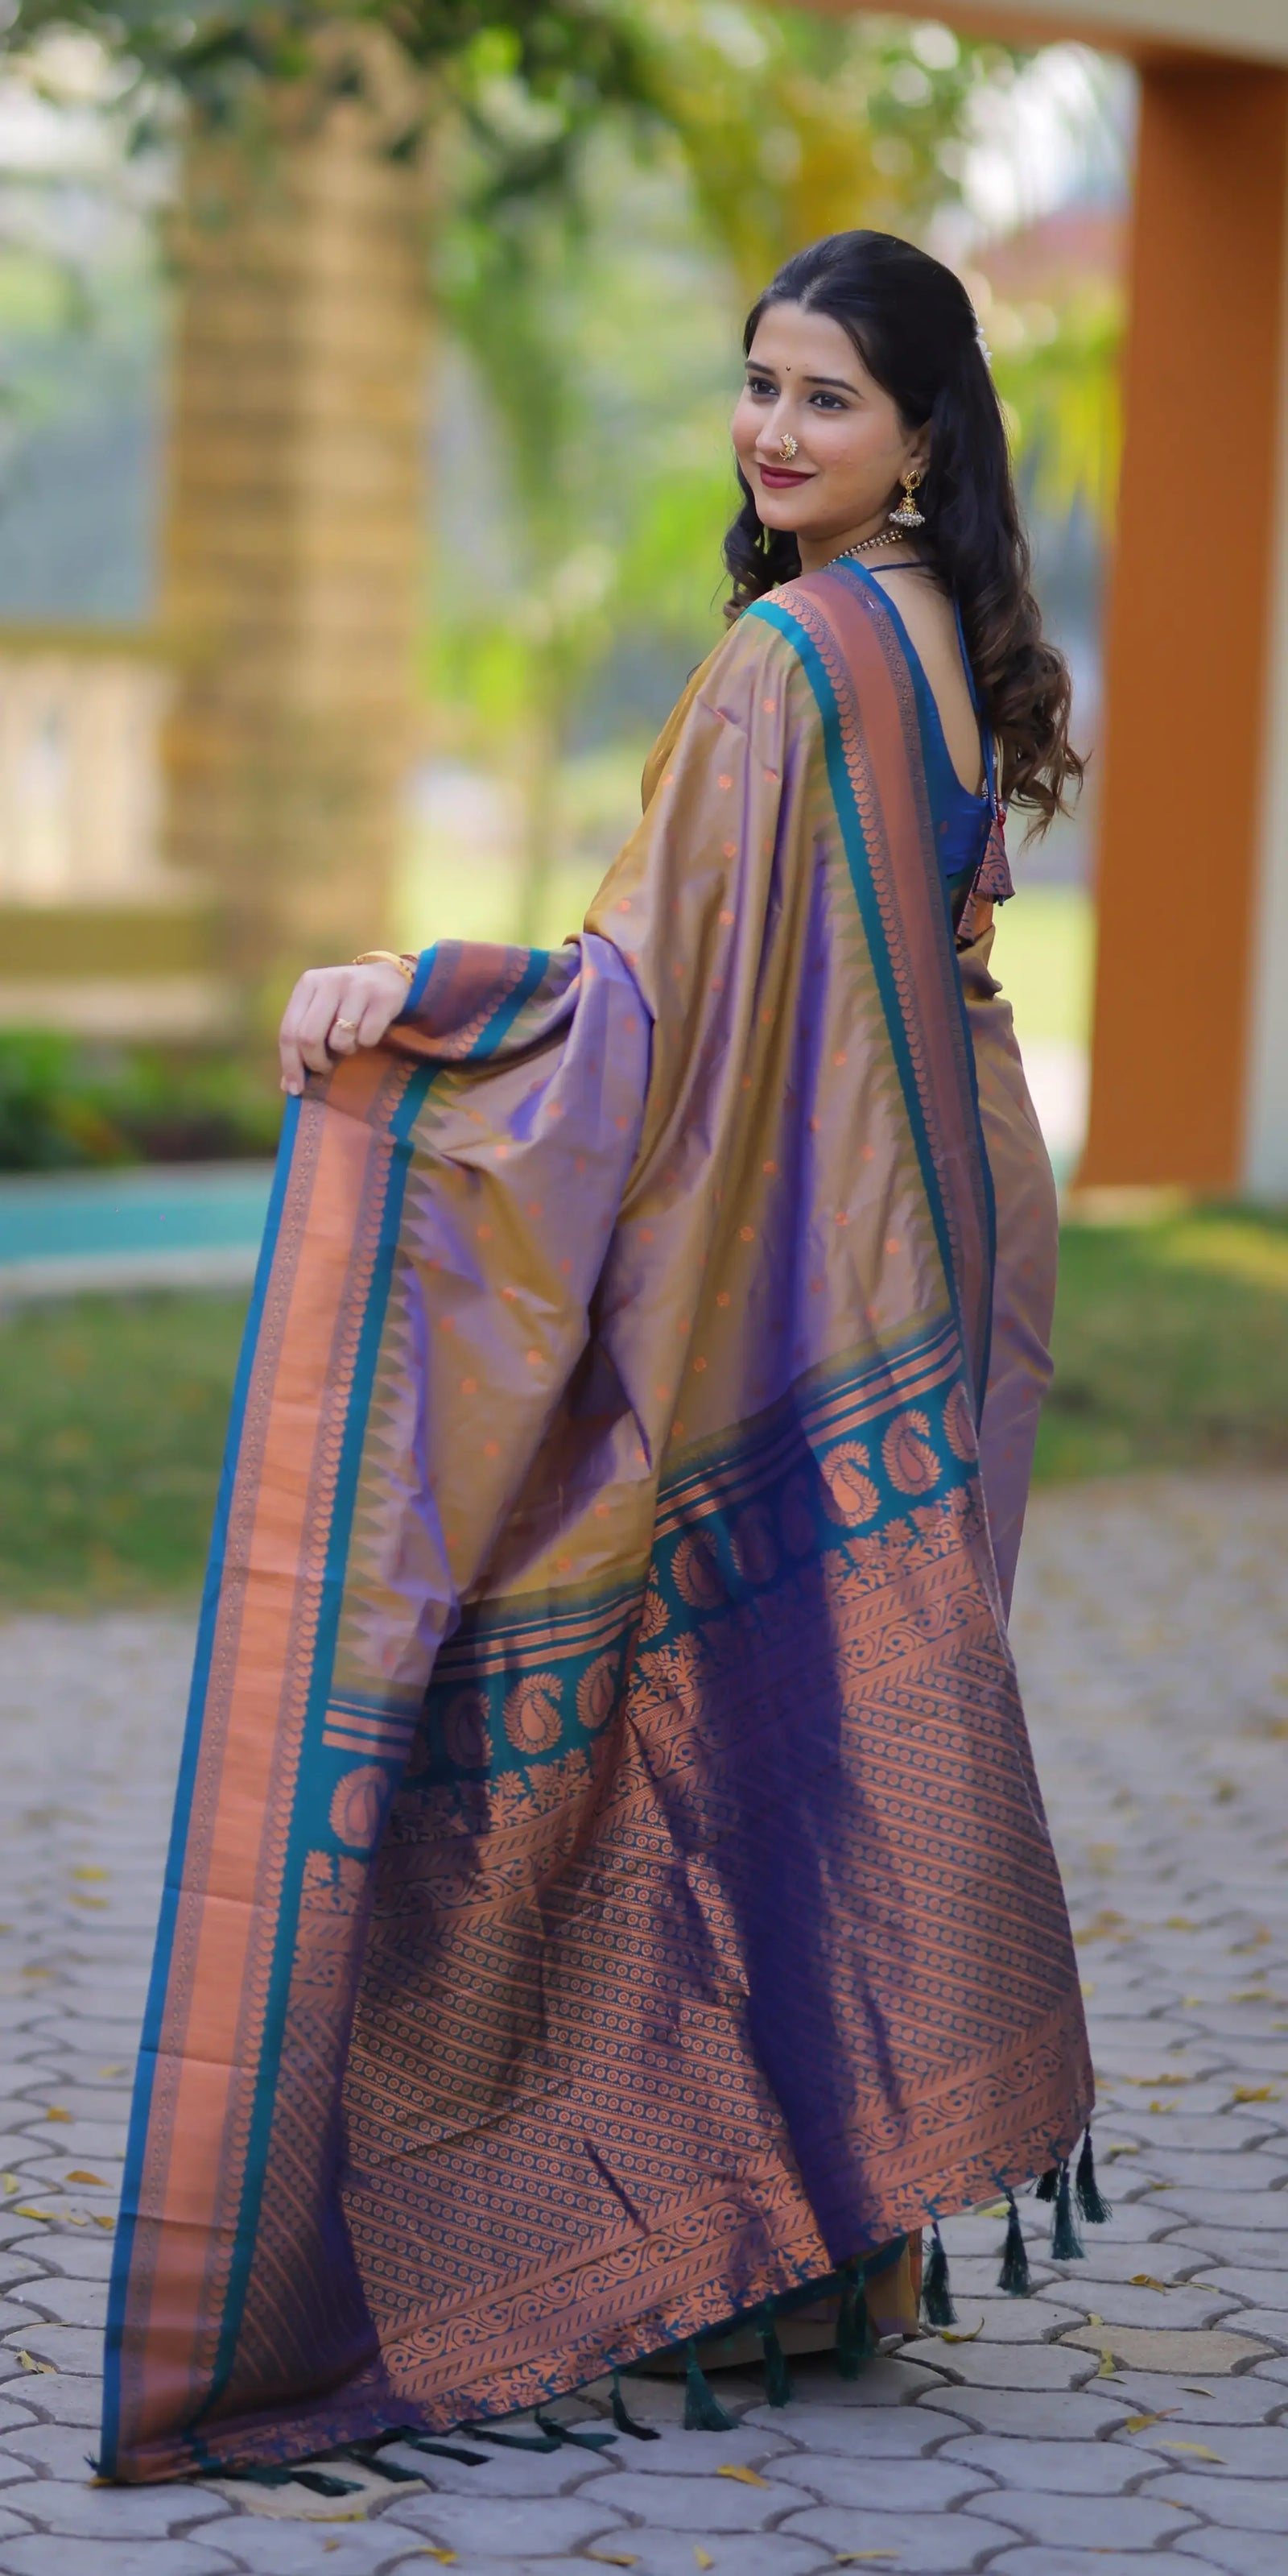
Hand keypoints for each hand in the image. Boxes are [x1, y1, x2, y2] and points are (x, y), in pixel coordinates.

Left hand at [278, 960, 411, 1094]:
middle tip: (325, 1069)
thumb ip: (302, 1040)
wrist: (389, 977)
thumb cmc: (348, 1001)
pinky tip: (370, 1031)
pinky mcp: (382, 997)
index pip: (288, 1030)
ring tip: (352, 1041)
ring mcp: (357, 987)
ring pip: (340, 1040)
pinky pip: (367, 1038)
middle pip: (309, 1037)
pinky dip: (368, 1043)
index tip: (295, 1089)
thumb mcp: (322, 1011)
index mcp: (308, 983)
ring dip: (346, 1050)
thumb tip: (287, 1085)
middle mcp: (330, 981)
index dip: (290, 1064)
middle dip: (316, 1062)